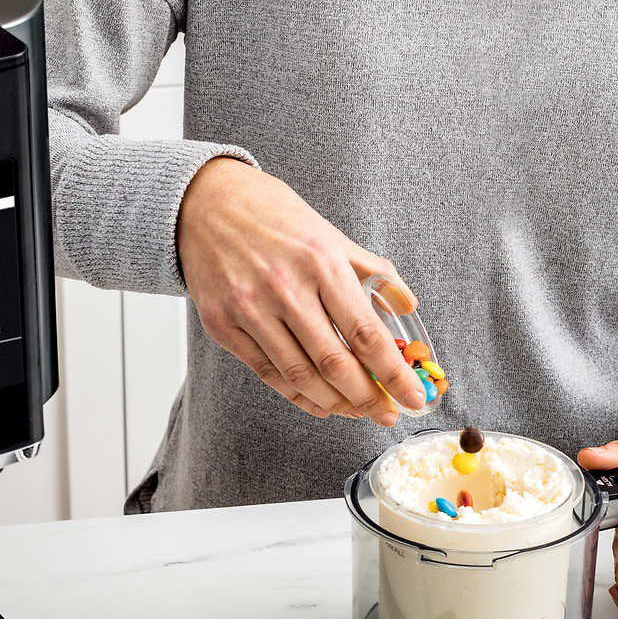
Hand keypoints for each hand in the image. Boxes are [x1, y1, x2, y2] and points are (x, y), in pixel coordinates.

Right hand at [177, 158, 425, 424]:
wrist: (204, 203)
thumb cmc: (272, 216)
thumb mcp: (329, 233)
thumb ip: (371, 271)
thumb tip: (406, 306)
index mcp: (321, 261)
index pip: (365, 332)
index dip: (393, 373)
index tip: (413, 398)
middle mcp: (285, 288)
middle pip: (334, 363)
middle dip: (367, 399)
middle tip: (386, 415)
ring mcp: (249, 309)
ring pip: (300, 376)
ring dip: (335, 403)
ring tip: (357, 411)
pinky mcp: (222, 325)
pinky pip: (267, 373)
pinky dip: (298, 396)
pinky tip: (320, 403)